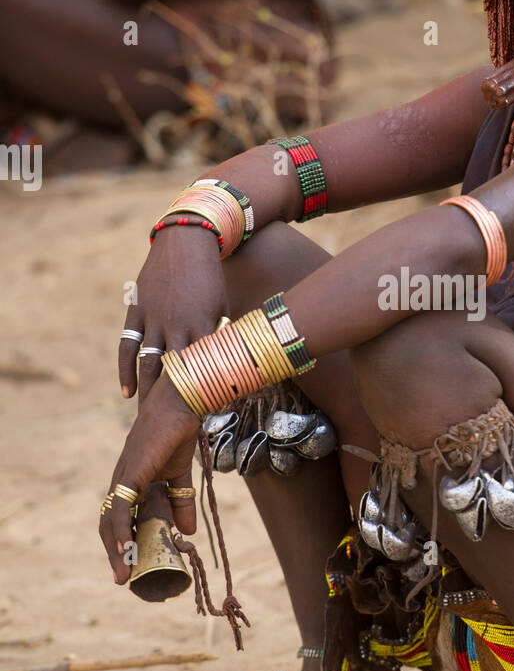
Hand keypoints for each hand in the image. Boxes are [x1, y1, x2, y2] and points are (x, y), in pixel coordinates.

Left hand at [99, 375, 201, 584]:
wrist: (180, 404)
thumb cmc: (178, 432)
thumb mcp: (181, 475)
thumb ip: (182, 501)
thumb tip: (188, 532)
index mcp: (131, 479)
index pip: (118, 515)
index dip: (120, 539)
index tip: (128, 564)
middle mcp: (122, 479)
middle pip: (110, 522)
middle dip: (115, 551)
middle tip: (123, 577)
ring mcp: (124, 476)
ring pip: (112, 519)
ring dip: (116, 549)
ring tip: (123, 573)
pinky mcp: (132, 473)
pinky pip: (122, 507)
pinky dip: (122, 530)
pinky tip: (126, 549)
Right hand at [119, 224, 227, 402]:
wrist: (187, 241)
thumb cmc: (211, 277)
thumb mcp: (223, 307)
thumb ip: (221, 337)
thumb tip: (230, 365)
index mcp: (206, 326)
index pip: (205, 370)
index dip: (204, 396)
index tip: (206, 419)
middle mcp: (179, 326)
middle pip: (175, 374)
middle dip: (174, 404)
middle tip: (172, 430)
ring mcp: (156, 319)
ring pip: (150, 365)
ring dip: (149, 394)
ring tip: (149, 419)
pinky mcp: (138, 311)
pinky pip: (128, 346)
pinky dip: (125, 370)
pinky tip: (127, 392)